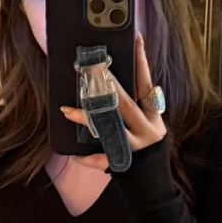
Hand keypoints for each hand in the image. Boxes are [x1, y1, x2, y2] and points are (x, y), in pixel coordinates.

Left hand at [59, 32, 166, 171]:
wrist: (151, 184)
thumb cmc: (141, 149)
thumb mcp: (143, 125)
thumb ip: (131, 107)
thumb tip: (106, 82)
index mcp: (153, 115)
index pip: (147, 83)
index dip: (142, 61)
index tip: (136, 38)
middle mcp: (148, 129)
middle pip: (126, 103)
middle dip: (108, 86)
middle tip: (92, 70)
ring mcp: (137, 147)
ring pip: (110, 129)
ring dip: (87, 119)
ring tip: (69, 111)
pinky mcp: (126, 163)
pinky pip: (102, 158)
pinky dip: (88, 158)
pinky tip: (76, 155)